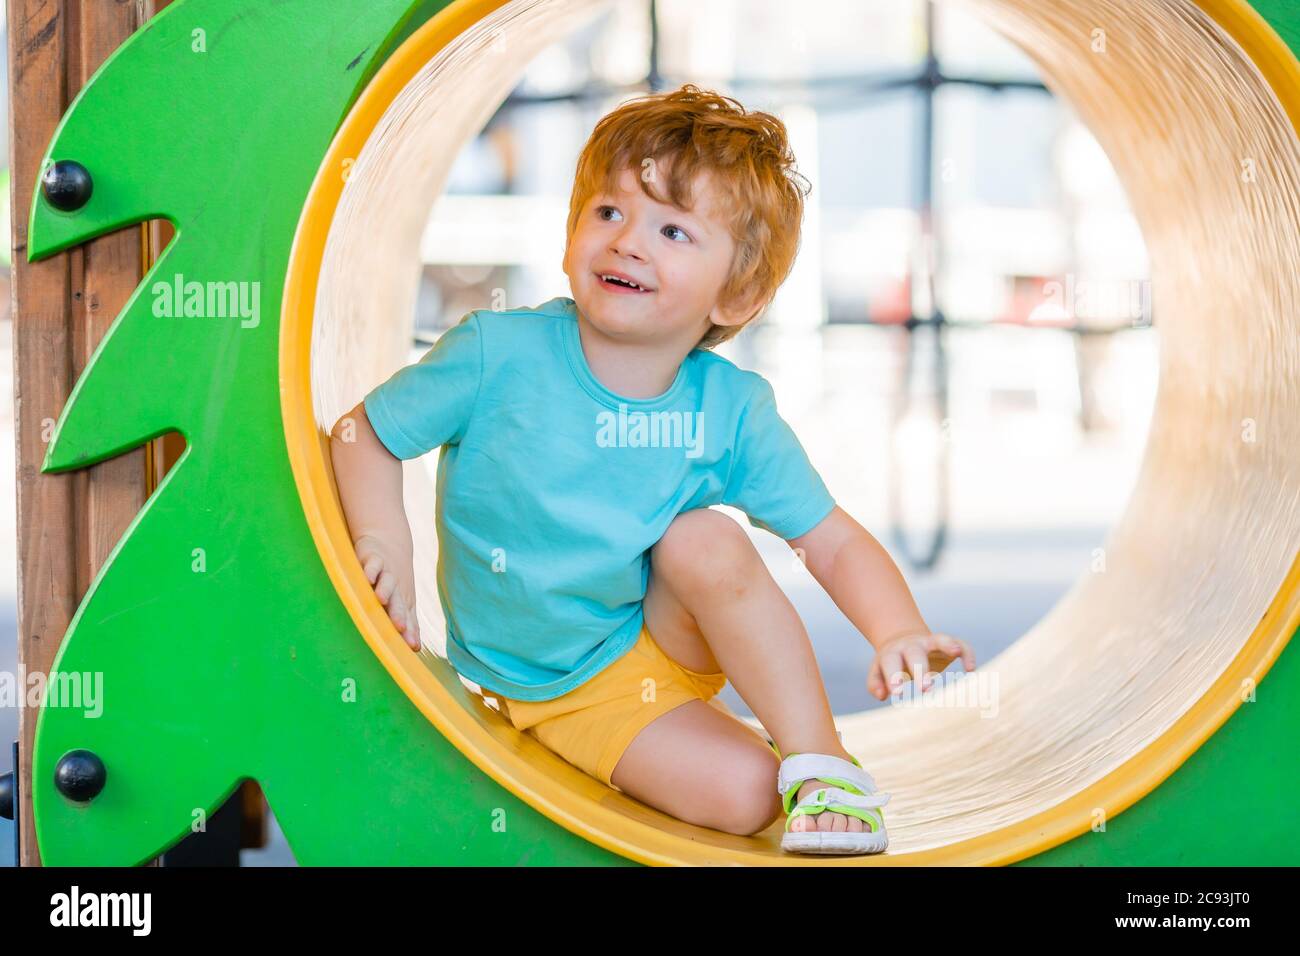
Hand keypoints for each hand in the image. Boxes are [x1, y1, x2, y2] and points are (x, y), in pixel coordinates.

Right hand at [354, 534, 420, 650]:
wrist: (389, 541)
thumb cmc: (394, 579)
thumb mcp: (401, 600)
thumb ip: (407, 622)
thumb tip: (415, 648)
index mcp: (402, 601)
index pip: (406, 619)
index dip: (408, 632)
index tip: (411, 647)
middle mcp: (396, 589)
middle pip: (398, 604)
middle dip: (398, 615)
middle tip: (399, 628)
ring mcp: (385, 573)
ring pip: (386, 583)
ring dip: (385, 590)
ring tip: (382, 599)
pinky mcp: (373, 558)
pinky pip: (373, 564)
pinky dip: (371, 570)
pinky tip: (368, 577)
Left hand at [867, 630, 974, 700]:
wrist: (902, 638)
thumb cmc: (891, 662)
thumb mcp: (878, 670)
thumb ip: (875, 683)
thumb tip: (882, 695)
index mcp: (893, 653)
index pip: (891, 663)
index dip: (893, 677)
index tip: (897, 693)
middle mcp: (911, 645)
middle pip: (915, 653)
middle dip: (921, 669)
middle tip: (926, 689)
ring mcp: (930, 642)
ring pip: (939, 639)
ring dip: (947, 644)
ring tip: (956, 652)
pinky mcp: (947, 643)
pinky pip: (960, 643)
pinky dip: (966, 652)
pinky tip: (971, 668)